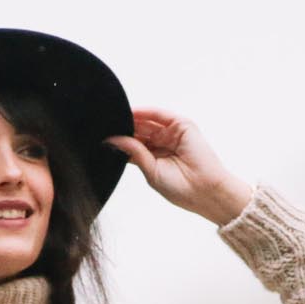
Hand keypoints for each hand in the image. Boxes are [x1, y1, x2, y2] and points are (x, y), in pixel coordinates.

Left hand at [104, 109, 256, 224]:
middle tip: (102, 123)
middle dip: (123, 126)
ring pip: (147, 121)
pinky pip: (160, 115)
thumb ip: (134, 152)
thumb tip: (112, 140)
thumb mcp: (150, 171)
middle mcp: (163, 142)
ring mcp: (173, 133)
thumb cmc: (181, 188)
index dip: (119, 139)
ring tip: (113, 117)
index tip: (100, 135)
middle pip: (138, 130)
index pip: (133, 143)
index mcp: (154, 156)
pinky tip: (130, 113)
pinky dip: (146, 112)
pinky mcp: (182, 125)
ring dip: (131, 118)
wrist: (204, 191)